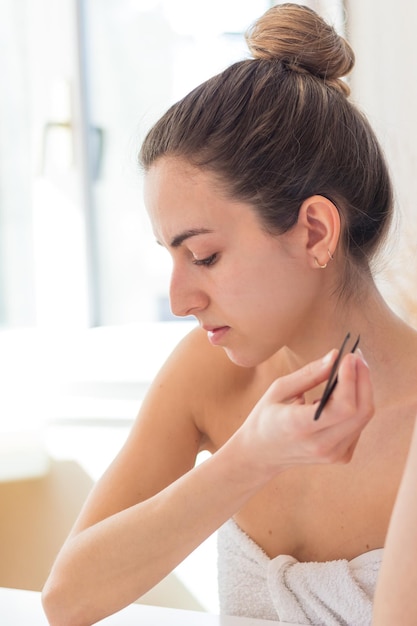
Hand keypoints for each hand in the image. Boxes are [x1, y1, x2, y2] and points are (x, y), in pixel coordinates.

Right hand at [238, 350, 373, 478]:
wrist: (261, 455)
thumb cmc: (266, 417)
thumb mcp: (278, 390)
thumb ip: (309, 374)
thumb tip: (335, 356)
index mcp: (299, 426)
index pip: (342, 406)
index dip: (352, 379)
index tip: (349, 357)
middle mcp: (320, 444)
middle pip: (361, 411)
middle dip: (363, 379)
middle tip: (356, 357)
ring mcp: (333, 454)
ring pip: (364, 417)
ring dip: (363, 389)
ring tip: (351, 369)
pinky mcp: (341, 456)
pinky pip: (359, 425)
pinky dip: (357, 405)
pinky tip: (343, 393)